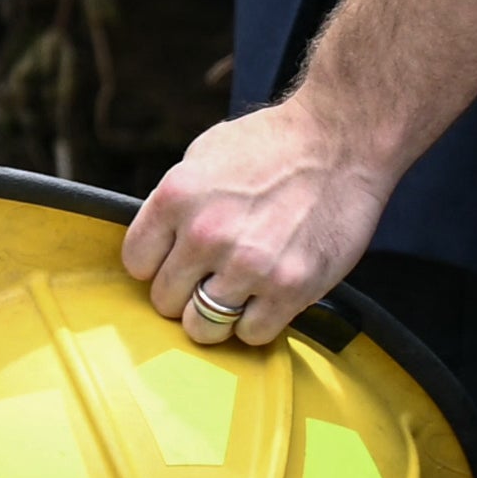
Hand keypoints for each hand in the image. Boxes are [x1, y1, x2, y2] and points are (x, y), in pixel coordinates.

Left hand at [130, 101, 386, 350]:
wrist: (340, 142)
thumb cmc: (274, 145)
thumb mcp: (204, 156)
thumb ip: (176, 203)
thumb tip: (160, 245)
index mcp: (177, 197)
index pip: (136, 264)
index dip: (157, 264)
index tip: (178, 260)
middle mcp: (206, 234)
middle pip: (166, 301)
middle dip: (186, 292)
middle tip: (212, 277)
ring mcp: (248, 265)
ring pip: (203, 327)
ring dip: (217, 316)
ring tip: (238, 293)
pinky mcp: (289, 288)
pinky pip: (251, 335)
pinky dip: (257, 322)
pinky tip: (268, 296)